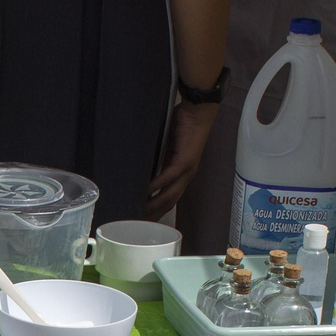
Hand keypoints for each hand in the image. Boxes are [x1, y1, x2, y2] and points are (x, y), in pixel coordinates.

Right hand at [146, 100, 218, 218]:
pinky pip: (168, 178)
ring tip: (138, 212)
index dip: (157, 211)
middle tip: (138, 224)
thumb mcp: (166, 147)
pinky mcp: (184, 161)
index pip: (169, 198)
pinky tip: (144, 192)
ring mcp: (187, 170)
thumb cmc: (182, 125)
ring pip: (170, 195)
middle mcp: (186, 176)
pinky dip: (156, 187)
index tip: (143, 219)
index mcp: (182, 174)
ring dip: (154, 205)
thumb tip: (140, 169)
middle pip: (169, 202)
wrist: (197, 111)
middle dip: (154, 215)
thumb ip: (157, 159)